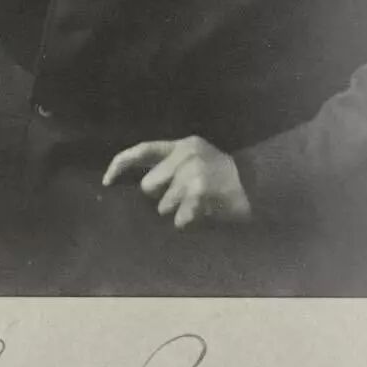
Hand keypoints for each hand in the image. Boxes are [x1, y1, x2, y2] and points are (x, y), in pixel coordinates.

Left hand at [102, 136, 251, 229]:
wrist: (260, 185)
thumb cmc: (226, 178)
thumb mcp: (200, 158)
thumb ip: (172, 165)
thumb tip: (143, 185)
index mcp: (183, 144)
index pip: (143, 149)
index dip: (120, 164)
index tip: (106, 181)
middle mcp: (185, 154)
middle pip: (149, 186)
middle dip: (162, 198)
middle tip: (186, 198)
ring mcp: (193, 172)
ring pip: (163, 206)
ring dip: (177, 212)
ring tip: (200, 205)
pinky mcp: (200, 191)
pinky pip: (179, 218)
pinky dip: (189, 222)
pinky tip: (204, 214)